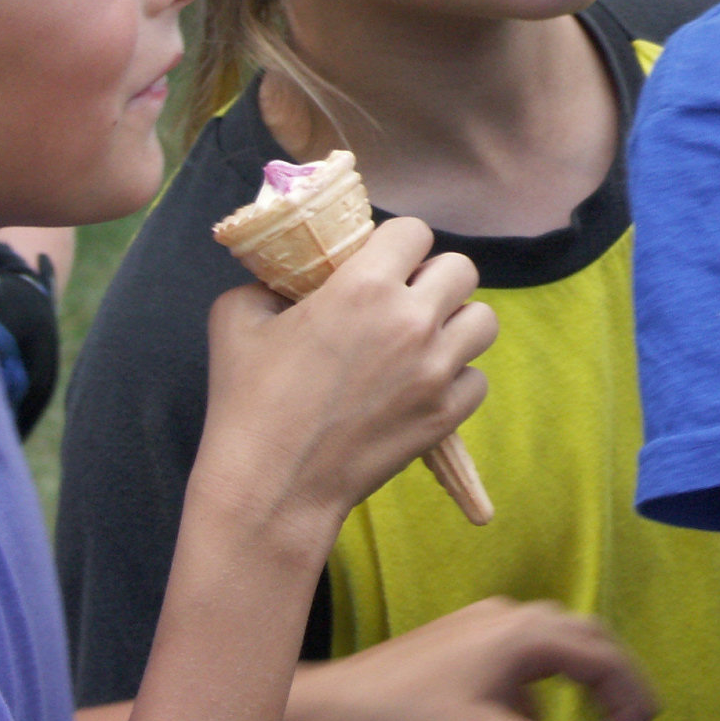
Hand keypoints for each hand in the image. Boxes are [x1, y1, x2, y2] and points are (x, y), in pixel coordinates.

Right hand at [196, 217, 496, 546]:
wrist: (271, 488)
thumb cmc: (248, 403)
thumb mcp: (236, 320)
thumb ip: (271, 284)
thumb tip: (289, 279)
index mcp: (364, 286)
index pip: (415, 232)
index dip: (398, 244)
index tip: (382, 263)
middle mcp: (412, 321)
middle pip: (462, 269)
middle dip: (434, 279)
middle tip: (406, 301)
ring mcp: (437, 369)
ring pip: (483, 320)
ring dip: (456, 325)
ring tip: (425, 342)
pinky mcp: (447, 414)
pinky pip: (478, 378)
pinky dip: (456, 381)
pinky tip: (423, 388)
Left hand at [286, 598, 655, 720]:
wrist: (345, 704)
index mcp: (530, 634)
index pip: (604, 661)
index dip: (629, 702)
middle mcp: (517, 614)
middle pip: (590, 638)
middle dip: (620, 679)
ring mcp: (491, 618)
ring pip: (560, 636)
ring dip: (588, 671)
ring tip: (603, 711)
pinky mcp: (469, 630)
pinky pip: (528, 644)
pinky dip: (550, 673)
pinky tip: (534, 714)